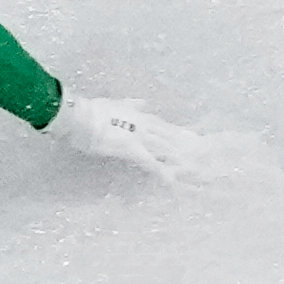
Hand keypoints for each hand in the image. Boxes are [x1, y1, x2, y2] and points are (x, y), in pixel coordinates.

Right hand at [50, 93, 208, 181]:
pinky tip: (172, 181)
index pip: (164, 126)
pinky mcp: (131, 149)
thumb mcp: (114, 103)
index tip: (194, 139)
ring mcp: (139, 137)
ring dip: (182, 160)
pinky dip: (162, 172)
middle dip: (189, 147)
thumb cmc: (89, 111)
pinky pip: (151, 163)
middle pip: (171, 137)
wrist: (76, 115)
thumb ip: (130, 104)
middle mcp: (144, 126)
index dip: (180, 133)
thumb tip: (142, 102)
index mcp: (139, 116)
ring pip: (166, 149)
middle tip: (207, 156)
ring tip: (199, 170)